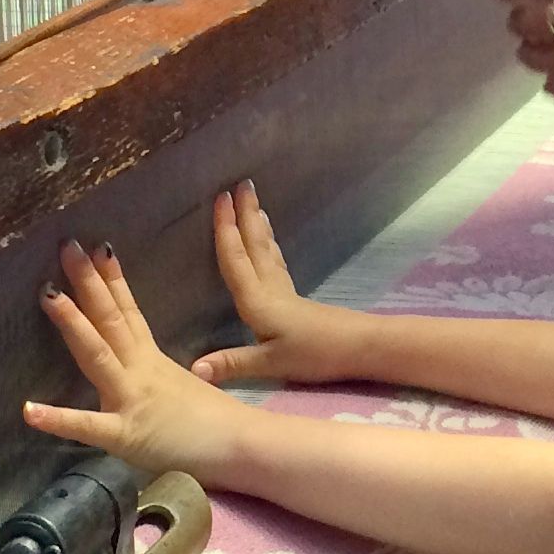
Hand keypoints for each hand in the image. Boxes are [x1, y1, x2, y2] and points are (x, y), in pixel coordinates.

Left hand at [25, 242, 248, 481]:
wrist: (243, 446)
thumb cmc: (219, 423)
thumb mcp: (184, 390)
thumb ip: (161, 380)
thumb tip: (151, 378)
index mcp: (152, 361)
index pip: (129, 313)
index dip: (112, 280)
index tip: (98, 247)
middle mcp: (140, 370)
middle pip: (110, 319)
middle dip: (88, 282)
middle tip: (67, 246)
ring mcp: (131, 399)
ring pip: (98, 353)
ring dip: (72, 322)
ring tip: (47, 294)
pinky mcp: (126, 434)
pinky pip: (88, 426)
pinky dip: (58, 418)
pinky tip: (28, 410)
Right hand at [191, 182, 362, 386]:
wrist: (361, 348)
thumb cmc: (315, 355)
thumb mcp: (270, 364)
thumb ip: (231, 364)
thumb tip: (192, 369)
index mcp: (258, 301)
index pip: (236, 259)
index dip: (226, 230)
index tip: (221, 197)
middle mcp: (271, 290)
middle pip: (255, 246)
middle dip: (246, 215)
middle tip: (241, 184)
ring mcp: (286, 293)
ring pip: (268, 252)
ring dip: (259, 228)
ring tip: (255, 206)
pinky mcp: (296, 301)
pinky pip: (277, 264)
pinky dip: (270, 248)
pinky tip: (271, 247)